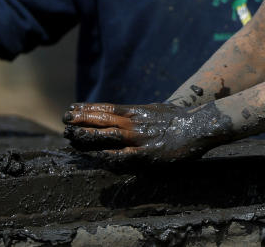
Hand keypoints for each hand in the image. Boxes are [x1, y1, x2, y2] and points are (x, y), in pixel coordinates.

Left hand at [63, 102, 230, 161]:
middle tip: (64, 121)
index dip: (88, 109)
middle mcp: (134, 122)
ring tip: (70, 135)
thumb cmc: (182, 119)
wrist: (200, 125)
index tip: (71, 108)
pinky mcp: (147, 153)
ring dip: (88, 135)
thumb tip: (128, 114)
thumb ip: (141, 113)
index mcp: (137, 111)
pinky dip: (108, 155)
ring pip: (107, 135)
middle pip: (102, 119)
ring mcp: (139, 137)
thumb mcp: (158, 109)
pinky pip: (123, 155)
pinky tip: (95, 156)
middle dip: (81, 120)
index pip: (107, 108)